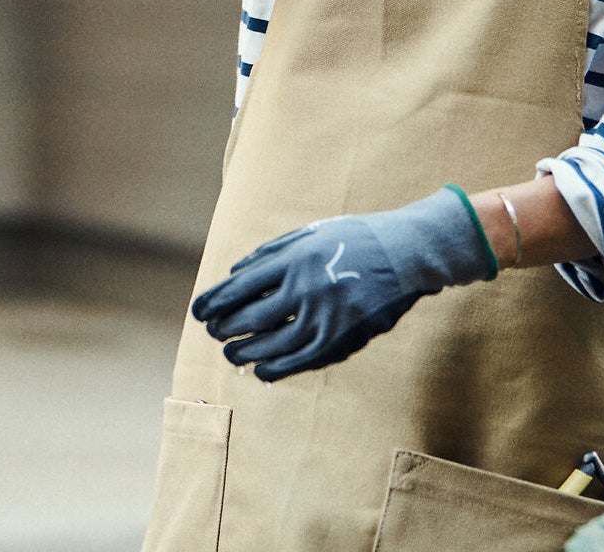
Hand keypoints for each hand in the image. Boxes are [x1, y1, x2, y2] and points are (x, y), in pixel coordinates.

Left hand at [190, 185, 496, 381]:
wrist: (405, 254)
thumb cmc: (355, 239)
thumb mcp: (312, 232)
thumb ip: (273, 251)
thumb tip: (235, 272)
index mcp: (295, 258)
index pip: (242, 285)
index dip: (215, 301)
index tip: (197, 312)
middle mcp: (305, 287)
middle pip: (252, 317)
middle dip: (225, 328)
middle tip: (213, 334)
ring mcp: (324, 315)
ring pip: (273, 343)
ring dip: (245, 352)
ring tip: (231, 354)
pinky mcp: (341, 338)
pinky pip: (300, 360)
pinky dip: (276, 368)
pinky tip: (261, 371)